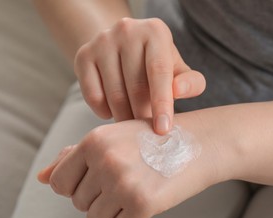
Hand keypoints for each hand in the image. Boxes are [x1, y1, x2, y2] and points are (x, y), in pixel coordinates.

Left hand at [38, 116, 221, 217]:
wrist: (199, 143)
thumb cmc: (151, 140)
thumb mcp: (112, 138)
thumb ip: (72, 157)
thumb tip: (40, 178)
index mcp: (94, 140)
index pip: (58, 182)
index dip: (75, 186)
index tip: (97, 179)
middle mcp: (106, 160)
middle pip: (77, 203)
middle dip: (98, 196)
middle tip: (125, 179)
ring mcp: (124, 183)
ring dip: (112, 211)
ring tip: (133, 188)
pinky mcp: (143, 204)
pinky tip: (145, 198)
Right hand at [74, 18, 205, 134]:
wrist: (121, 47)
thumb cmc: (155, 64)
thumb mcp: (177, 70)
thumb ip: (190, 82)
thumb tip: (178, 91)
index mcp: (155, 31)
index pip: (159, 71)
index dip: (162, 103)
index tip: (163, 130)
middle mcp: (126, 30)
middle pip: (135, 87)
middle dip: (143, 116)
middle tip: (147, 132)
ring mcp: (101, 42)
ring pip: (114, 95)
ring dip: (125, 117)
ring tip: (133, 123)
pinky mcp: (82, 56)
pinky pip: (94, 97)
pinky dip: (105, 112)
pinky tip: (114, 111)